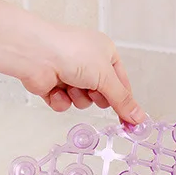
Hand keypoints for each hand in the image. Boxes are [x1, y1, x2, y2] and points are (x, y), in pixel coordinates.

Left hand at [19, 25, 146, 124]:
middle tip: (93, 90)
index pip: (122, 83)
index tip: (131, 122)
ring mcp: (70, 75)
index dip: (125, 102)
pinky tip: (56, 89)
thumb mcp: (106, 77)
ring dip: (79, 98)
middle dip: (97, 97)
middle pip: (103, 96)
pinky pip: (65, 104)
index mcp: (105, 53)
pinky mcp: (54, 87)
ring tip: (71, 85)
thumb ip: (122, 100)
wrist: (36, 54)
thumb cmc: (71, 52)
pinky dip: (61, 100)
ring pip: (83, 102)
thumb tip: (139, 117)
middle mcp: (88, 63)